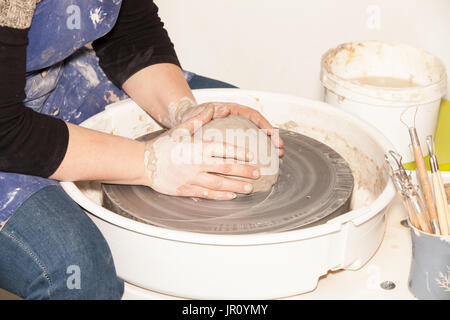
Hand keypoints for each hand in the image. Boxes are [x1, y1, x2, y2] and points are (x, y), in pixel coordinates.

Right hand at [143, 105, 260, 199]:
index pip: (223, 150)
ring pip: (218, 184)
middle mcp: (197, 164)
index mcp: (197, 148)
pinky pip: (206, 194)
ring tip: (249, 188)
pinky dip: (220, 195)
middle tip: (257, 173)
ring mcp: (191, 179)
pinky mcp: (186, 190)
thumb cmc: (163, 146)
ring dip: (235, 187)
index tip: (251, 156)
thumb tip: (212, 109)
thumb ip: (197, 120)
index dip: (239, 153)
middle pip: (225, 168)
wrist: (143, 163)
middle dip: (243, 172)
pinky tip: (231, 196)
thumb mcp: (180, 130)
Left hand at [181, 102, 283, 155]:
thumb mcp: (199, 112)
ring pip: (256, 137)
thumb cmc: (193, 115)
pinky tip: (260, 165)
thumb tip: (225, 110)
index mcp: (233, 110)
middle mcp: (238, 119)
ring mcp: (237, 130)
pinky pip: (247, 146)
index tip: (272, 134)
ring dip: (267, 147)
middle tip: (280, 149)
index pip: (253, 115)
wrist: (186, 120)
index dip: (264, 124)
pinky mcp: (234, 140)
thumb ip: (210, 111)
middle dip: (272, 138)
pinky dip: (255, 154)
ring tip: (277, 157)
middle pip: (259, 127)